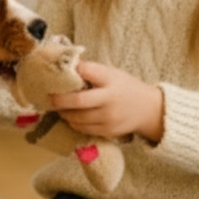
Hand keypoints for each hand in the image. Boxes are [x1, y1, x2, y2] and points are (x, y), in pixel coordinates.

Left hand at [49, 61, 163, 142]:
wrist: (149, 110)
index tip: (58, 73)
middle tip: (49, 97)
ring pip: (77, 118)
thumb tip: (64, 67)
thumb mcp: (112, 74)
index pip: (86, 71)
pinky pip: (83, 128)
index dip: (70, 72)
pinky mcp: (107, 131)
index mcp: (110, 80)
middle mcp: (110, 99)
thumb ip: (91, 72)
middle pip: (77, 101)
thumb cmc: (124, 87)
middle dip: (59, 100)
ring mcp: (109, 117)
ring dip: (63, 113)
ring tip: (58, 107)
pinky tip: (70, 116)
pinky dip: (73, 122)